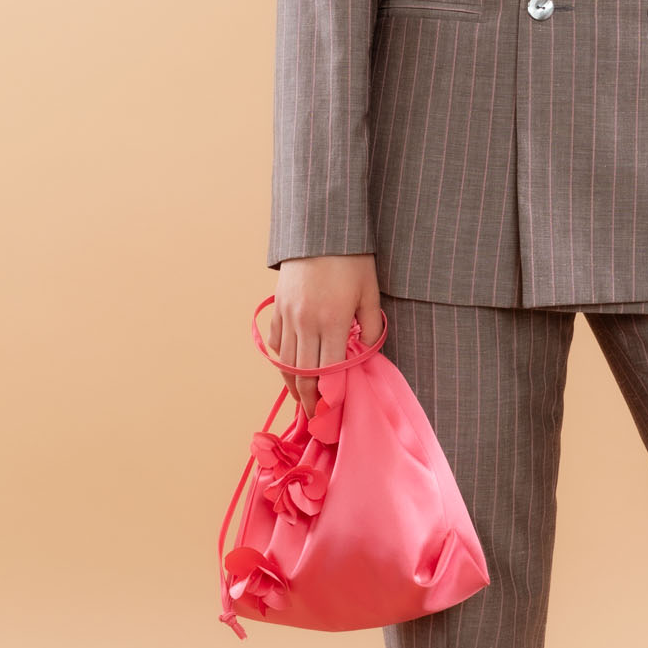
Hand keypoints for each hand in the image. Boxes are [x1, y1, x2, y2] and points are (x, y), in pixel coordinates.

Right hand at [269, 254, 383, 413]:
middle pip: (304, 373)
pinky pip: (277, 343)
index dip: (331, 395)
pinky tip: (292, 371)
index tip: (335, 411)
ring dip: (294, 386)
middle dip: (311, 400)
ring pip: (286, 363)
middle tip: (317, 417)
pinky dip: (282, 361)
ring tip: (303, 401)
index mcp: (332, 321)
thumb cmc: (352, 260)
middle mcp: (306, 322)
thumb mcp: (370, 292)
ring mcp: (288, 316)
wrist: (321, 230)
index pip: (329, 371)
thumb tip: (364, 353)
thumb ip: (370, 327)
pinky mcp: (278, 308)